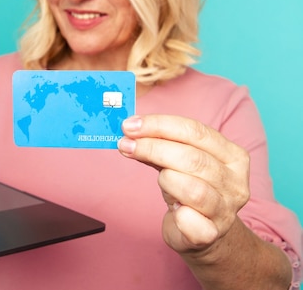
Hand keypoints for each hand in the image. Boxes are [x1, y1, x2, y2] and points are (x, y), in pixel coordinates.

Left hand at [117, 114, 249, 254]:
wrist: (204, 233)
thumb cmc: (189, 189)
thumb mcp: (178, 162)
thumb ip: (160, 145)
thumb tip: (131, 131)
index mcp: (233, 157)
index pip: (196, 132)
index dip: (160, 125)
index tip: (130, 125)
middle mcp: (234, 183)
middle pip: (192, 158)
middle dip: (153, 148)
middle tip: (125, 144)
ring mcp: (226, 210)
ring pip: (193, 189)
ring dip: (166, 180)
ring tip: (158, 180)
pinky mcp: (211, 234)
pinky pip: (191, 222)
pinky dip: (178, 215)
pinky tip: (173, 210)